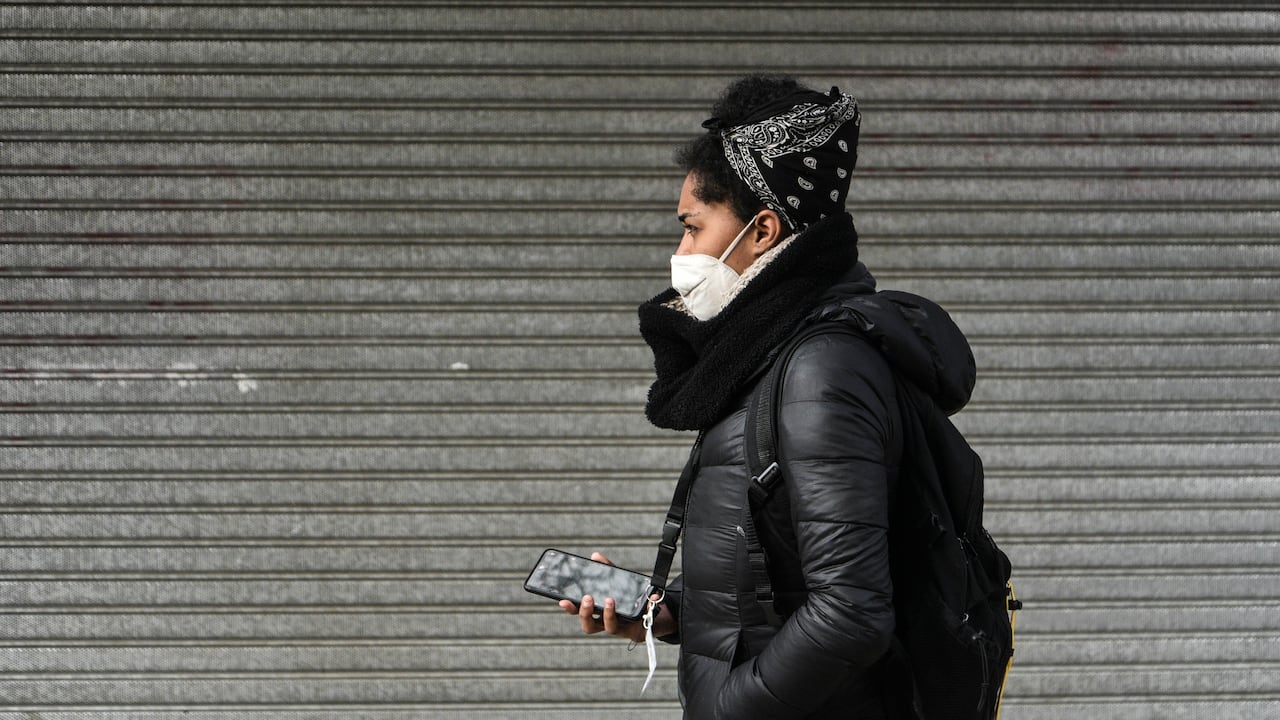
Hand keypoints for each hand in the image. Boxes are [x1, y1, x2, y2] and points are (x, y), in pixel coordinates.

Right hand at [557, 552, 672, 643]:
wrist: (647, 616)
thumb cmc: (625, 600)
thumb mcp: (615, 581)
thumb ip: (606, 570)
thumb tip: (595, 556)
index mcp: (596, 613)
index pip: (578, 613)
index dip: (570, 608)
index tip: (563, 601)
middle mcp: (605, 623)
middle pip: (589, 626)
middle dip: (586, 612)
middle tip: (587, 598)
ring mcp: (620, 627)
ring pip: (609, 627)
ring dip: (609, 613)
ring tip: (610, 600)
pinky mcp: (635, 629)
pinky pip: (638, 620)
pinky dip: (647, 606)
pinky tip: (651, 597)